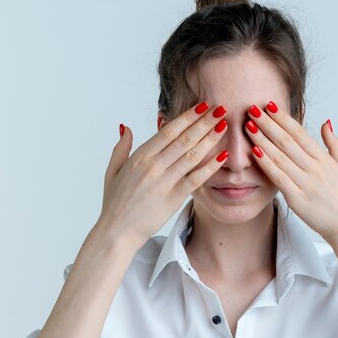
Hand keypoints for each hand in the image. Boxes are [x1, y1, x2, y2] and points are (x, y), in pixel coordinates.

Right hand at [97, 102, 229, 245]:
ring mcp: (164, 182)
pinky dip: (211, 166)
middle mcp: (153, 166)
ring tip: (224, 126)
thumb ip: (121, 147)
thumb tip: (126, 127)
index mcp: (140, 157)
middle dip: (204, 122)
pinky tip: (223, 156)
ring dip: (210, 139)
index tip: (201, 106)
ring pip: (192, 155)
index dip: (187, 117)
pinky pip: (196, 179)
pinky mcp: (174, 198)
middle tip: (220, 109)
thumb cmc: (115, 203)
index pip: (168, 131)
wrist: (117, 231)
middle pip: (184, 138)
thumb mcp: (112, 171)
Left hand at [244, 101, 337, 243]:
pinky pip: (279, 178)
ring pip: (280, 156)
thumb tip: (325, 122)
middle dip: (268, 124)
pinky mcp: (298, 199)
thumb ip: (334, 144)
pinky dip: (266, 164)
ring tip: (248, 126)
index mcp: (324, 159)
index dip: (284, 118)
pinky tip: (254, 152)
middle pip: (287, 141)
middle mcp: (315, 168)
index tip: (270, 106)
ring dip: (262, 140)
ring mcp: (306, 183)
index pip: (300, 133)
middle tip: (252, 109)